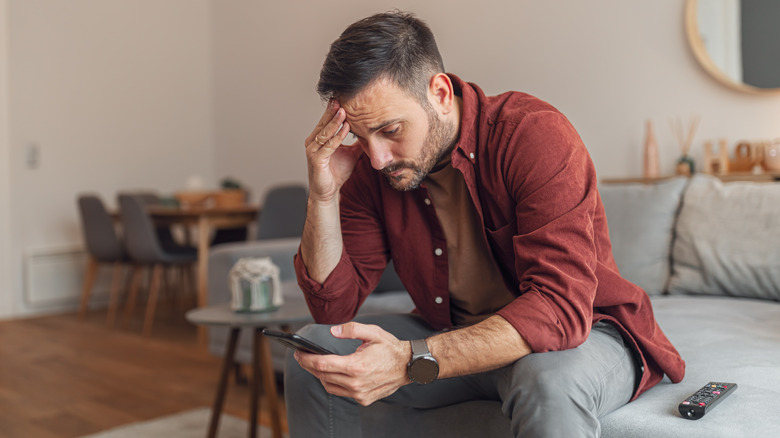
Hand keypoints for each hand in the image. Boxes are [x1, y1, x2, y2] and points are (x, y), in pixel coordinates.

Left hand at [294, 322, 411, 405]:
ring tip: (315, 364)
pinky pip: (341, 392)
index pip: (322, 364)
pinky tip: (333, 374)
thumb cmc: (391, 348)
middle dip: (309, 366)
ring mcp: (360, 394)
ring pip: (329, 387)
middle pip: (322, 376)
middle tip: (302, 356)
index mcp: (356, 366)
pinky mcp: (364, 399)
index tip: (298, 353)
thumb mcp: (372, 332)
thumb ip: (351, 329)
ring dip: (320, 376)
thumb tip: (332, 331)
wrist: (409, 366)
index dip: (306, 358)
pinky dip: (334, 383)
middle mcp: (356, 383)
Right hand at [304, 101, 363, 202]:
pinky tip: (346, 128)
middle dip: (333, 111)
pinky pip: (328, 146)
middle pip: (324, 123)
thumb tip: (370, 132)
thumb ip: (357, 143)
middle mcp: (312, 142)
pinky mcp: (316, 160)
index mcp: (318, 139)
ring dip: (335, 121)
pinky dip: (337, 137)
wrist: (328, 192)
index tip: (343, 98)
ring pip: (325, 133)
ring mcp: (313, 151)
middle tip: (341, 97)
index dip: (334, 110)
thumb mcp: (351, 154)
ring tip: (344, 111)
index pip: (326, 121)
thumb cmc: (336, 173)